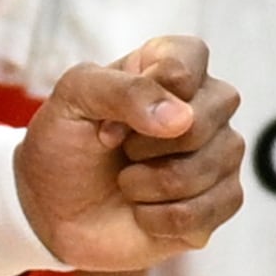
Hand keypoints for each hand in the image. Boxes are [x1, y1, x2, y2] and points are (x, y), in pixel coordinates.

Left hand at [12, 39, 243, 269]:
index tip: (109, 115)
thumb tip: (181, 117)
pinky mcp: (221, 200)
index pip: (189, 57)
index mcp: (172, 65)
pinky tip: (142, 210)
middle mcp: (206, 105)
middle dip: (144, 144)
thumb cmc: (65, 144)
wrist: (54, 209)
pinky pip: (205, 211)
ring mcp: (220, 153)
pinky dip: (157, 217)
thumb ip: (121, 91)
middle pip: (205, 119)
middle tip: (117, 149)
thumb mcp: (72, 99)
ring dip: (146, 184)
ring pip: (205, 169)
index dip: (146, 92)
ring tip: (126, 181)